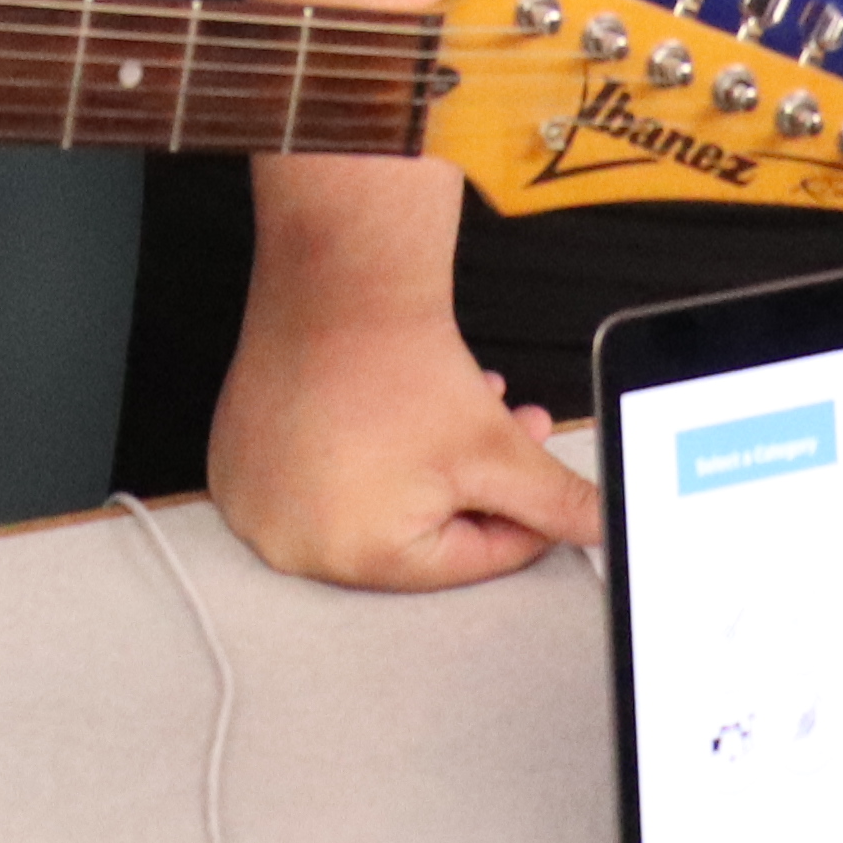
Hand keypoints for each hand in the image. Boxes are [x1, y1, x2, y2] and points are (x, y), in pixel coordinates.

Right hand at [207, 290, 606, 591]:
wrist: (337, 278)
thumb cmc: (402, 365)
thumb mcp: (497, 448)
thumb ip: (555, 503)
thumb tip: (603, 528)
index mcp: (354, 557)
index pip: (461, 563)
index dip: (516, 524)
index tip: (536, 498)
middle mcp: (291, 541)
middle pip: (413, 532)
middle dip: (470, 488)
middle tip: (503, 444)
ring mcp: (255, 500)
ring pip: (369, 501)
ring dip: (423, 467)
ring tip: (459, 414)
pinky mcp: (239, 461)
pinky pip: (316, 475)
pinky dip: (361, 453)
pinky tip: (397, 413)